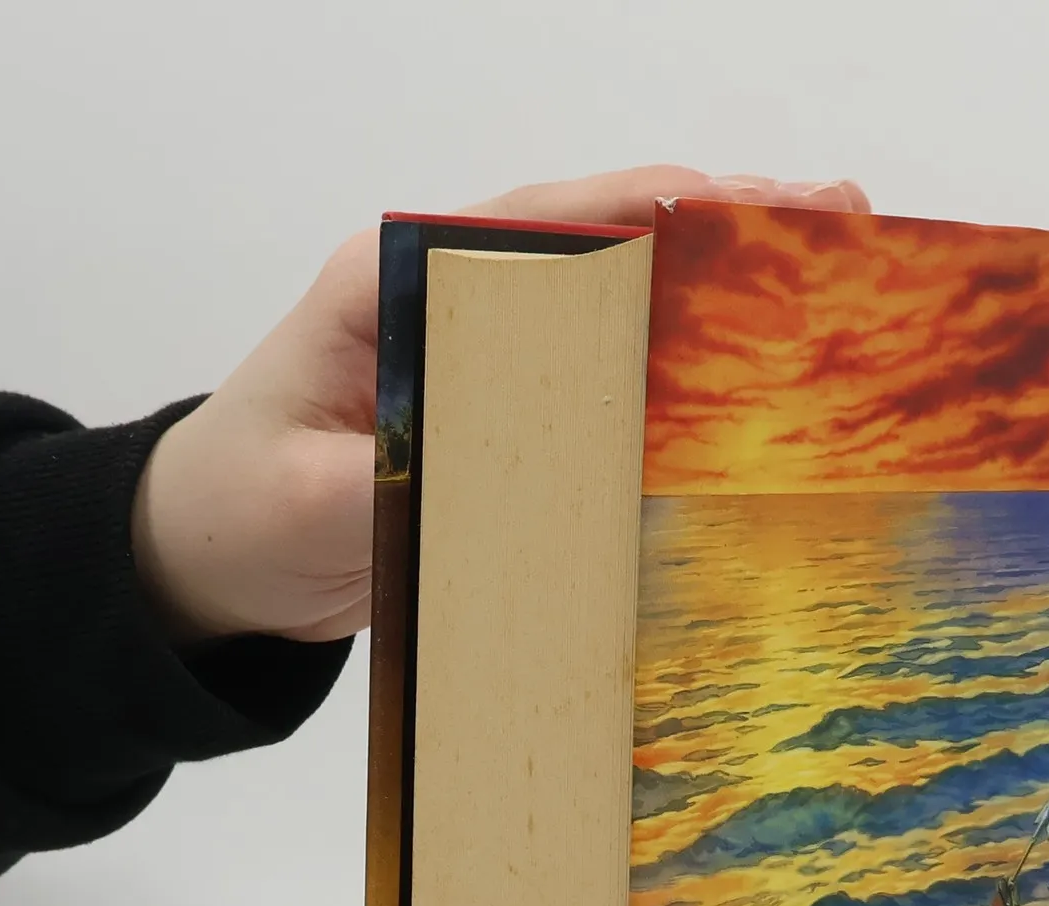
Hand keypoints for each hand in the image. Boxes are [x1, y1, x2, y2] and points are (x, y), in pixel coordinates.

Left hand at [132, 166, 870, 642]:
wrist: (211, 556)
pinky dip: (687, 375)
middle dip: (720, 233)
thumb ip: (387, 478)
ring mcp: (489, 356)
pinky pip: (611, 384)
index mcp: (396, 284)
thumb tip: (494, 474)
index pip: (538, 223)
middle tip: (838, 221)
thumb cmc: (240, 510)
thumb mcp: (304, 502)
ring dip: (721, 298)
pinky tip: (759, 387)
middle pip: (604, 247)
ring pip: (621, 308)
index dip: (643, 208)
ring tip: (835, 283)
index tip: (737, 205)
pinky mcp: (510, 416)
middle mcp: (455, 301)